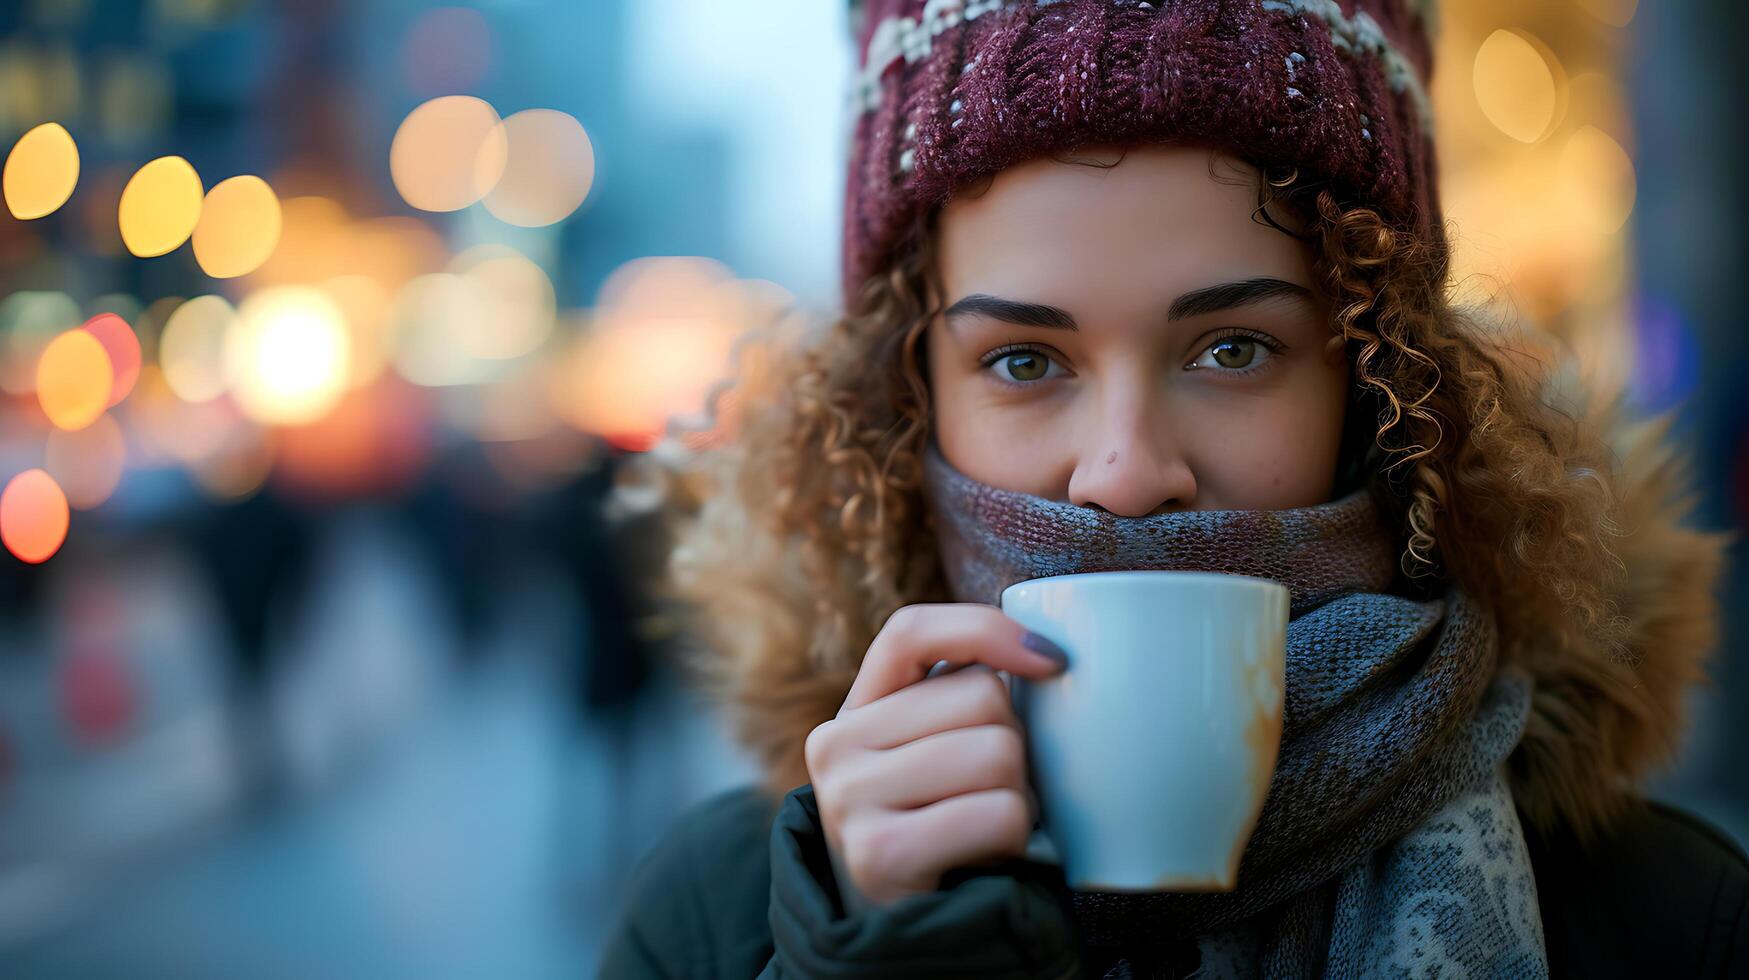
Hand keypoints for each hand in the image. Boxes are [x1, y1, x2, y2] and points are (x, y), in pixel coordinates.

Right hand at [803, 603, 1069, 910]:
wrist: (891, 947)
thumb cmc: (936, 840)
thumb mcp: (927, 763)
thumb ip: (956, 708)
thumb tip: (1050, 658)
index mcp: (853, 714)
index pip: (911, 631)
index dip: (985, 630)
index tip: (1051, 661)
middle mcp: (836, 746)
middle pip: (981, 697)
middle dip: (1014, 747)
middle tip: (988, 797)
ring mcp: (852, 799)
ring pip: (997, 752)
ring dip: (1019, 798)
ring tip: (985, 829)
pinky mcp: (881, 852)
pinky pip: (999, 814)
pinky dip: (1015, 837)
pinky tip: (986, 857)